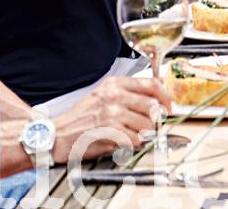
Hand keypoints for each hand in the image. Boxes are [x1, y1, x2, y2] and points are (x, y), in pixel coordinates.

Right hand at [53, 75, 170, 161]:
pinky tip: (124, 142)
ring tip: (134, 135)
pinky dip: (134, 144)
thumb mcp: (104, 95)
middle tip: (154, 126)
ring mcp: (112, 113)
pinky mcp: (110, 132)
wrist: (59, 134)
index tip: (168, 106)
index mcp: (115, 84)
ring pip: (146, 124)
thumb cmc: (82, 117)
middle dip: (157, 120)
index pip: (151, 85)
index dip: (164, 97)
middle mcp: (115, 95)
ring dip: (145, 134)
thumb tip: (154, 99)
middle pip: (152, 106)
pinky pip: (135, 140)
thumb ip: (127, 94)